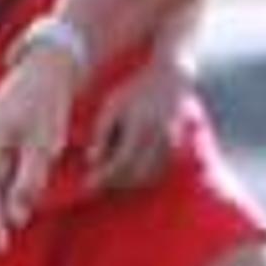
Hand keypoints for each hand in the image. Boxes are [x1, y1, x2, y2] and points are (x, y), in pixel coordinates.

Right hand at [0, 42, 82, 251]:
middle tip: (37, 164)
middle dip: (5, 204)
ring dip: (6, 190)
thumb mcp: (43, 147)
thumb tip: (16, 220)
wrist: (37, 76)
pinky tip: (21, 156)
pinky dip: (3, 182)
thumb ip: (28, 184)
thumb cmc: (45, 107)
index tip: (0, 249)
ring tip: (31, 156)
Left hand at [84, 47, 191, 193]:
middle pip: (135, 174)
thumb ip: (101, 133)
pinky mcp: (178, 149)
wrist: (169, 80)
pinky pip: (159, 172)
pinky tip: (128, 173)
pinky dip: (142, 178)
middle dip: (114, 184)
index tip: (87, 184)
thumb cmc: (134, 92)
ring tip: (110, 180)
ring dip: (128, 184)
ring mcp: (171, 145)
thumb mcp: (111, 106)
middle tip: (96, 184)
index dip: (104, 177)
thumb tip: (91, 161)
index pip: (121, 162)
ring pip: (148, 177)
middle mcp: (159, 138)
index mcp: (140, 126)